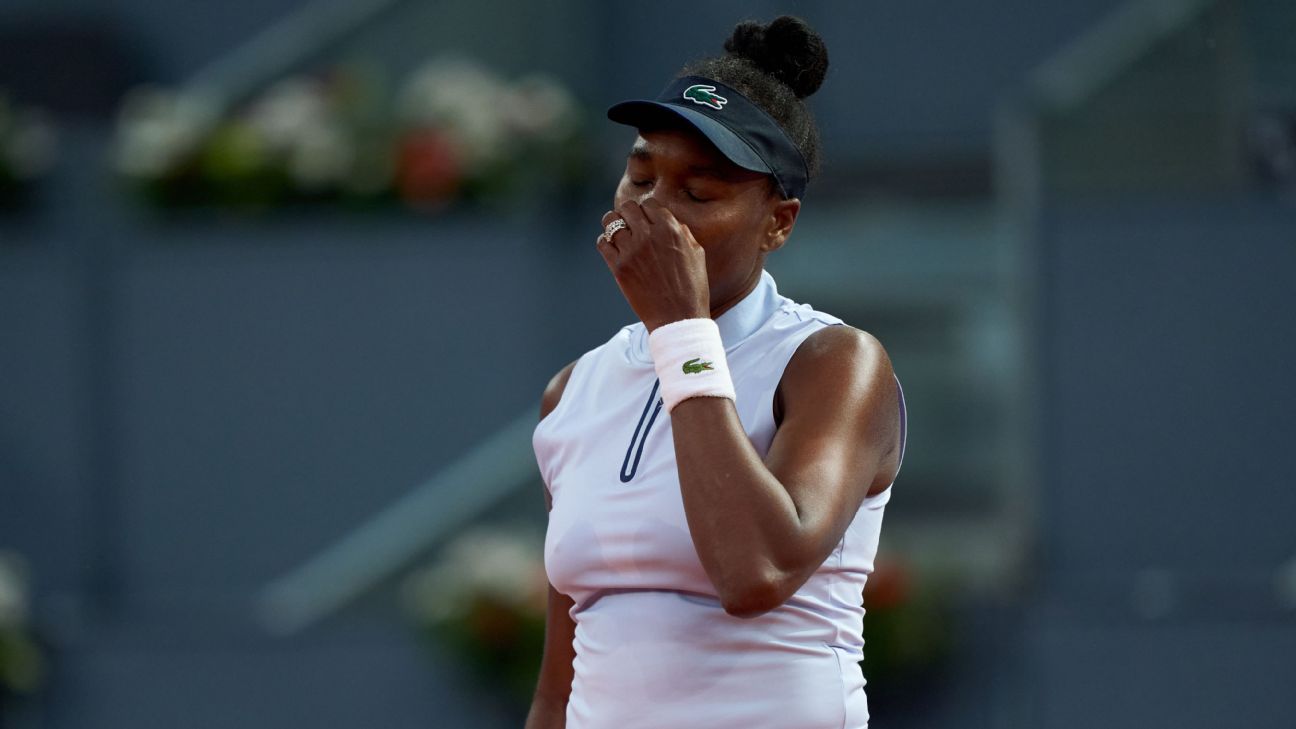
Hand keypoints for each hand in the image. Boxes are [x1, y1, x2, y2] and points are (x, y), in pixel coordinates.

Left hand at [595, 199, 710, 330]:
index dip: (647, 211)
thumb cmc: (692, 288)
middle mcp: (649, 236)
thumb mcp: (697, 254)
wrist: (678, 319)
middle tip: (630, 225)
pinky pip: (602, 243)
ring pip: (610, 221)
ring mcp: (631, 251)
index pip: (650, 204)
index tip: (646, 220)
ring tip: (617, 232)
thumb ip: (682, 232)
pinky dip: (605, 242)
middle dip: (629, 214)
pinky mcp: (619, 267)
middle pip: (628, 207)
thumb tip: (669, 221)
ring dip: (613, 224)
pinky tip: (613, 248)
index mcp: (671, 229)